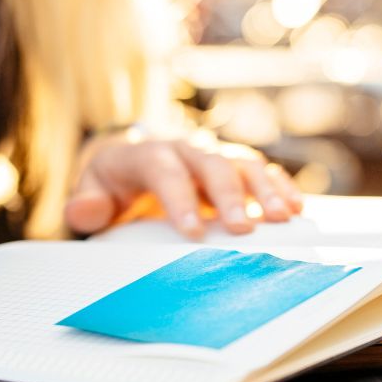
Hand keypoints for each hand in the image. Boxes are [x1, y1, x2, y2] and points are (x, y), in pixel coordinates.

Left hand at [64, 133, 303, 237]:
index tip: (194, 231)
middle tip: (243, 229)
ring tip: (282, 217)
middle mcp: (185, 149)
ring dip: (265, 190)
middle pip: (211, 165)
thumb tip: (86, 212)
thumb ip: (87, 204)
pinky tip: (296, 208)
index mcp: (146, 154)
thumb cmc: (116, 186)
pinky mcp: (235, 167)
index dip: (179, 199)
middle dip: (229, 196)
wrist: (136, 165)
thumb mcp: (94, 193)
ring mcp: (214, 156)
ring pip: (243, 164)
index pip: (164, 170)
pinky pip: (263, 171)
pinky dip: (281, 187)